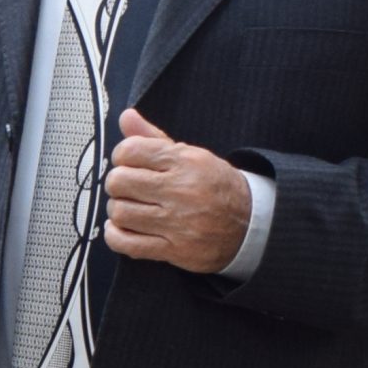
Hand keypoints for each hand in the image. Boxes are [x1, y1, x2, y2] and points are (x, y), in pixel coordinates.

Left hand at [104, 106, 250, 272]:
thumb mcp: (191, 155)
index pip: (130, 151)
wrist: (251, 224)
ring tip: (129, 207)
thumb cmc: (216, 187)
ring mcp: (179, 223)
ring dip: (117, 210)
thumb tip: (127, 117)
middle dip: (117, 183)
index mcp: (186, 162)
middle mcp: (182, 191)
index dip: (121, 156)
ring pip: (120, 212)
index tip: (126, 163)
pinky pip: (128, 244)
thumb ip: (154, 137)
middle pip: (120, 181)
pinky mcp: (176, 250)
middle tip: (126, 187)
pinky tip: (122, 228)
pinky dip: (116, 235)